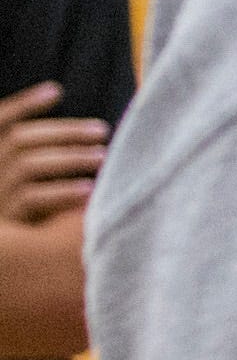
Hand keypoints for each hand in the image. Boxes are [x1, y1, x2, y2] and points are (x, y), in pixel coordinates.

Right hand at [0, 84, 107, 223]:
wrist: (8, 269)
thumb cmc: (26, 221)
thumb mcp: (25, 184)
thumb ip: (39, 159)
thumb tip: (82, 131)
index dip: (23, 104)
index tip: (56, 90)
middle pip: (19, 142)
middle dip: (62, 132)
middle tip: (102, 131)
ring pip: (27, 167)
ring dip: (68, 157)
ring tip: (103, 156)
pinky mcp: (7, 225)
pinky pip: (33, 201)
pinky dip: (62, 192)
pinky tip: (90, 189)